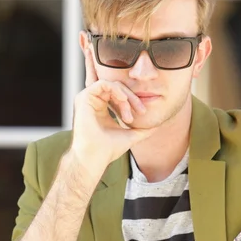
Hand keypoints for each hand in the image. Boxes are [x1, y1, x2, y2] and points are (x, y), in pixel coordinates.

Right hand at [70, 49, 156, 172]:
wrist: (96, 157)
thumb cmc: (108, 150)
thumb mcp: (130, 136)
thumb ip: (142, 130)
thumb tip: (156, 126)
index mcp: (101, 109)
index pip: (119, 95)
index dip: (133, 101)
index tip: (143, 112)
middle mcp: (93, 102)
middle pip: (117, 88)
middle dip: (132, 98)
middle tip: (141, 111)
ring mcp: (87, 99)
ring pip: (112, 85)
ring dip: (125, 96)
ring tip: (130, 113)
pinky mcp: (84, 97)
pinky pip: (103, 84)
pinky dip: (116, 90)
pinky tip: (124, 100)